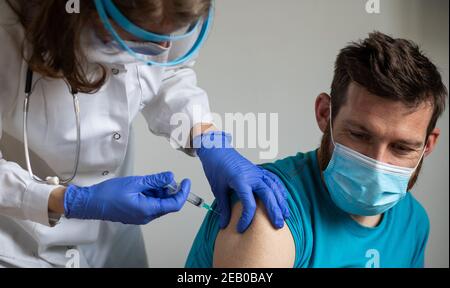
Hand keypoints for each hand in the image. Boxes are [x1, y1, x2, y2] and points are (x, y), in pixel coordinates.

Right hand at [64, 172, 189, 224]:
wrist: (91, 203)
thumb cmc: (109, 193)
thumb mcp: (135, 182)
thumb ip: (155, 181)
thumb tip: (170, 176)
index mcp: (148, 210)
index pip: (174, 204)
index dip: (183, 193)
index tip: (186, 181)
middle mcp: (147, 216)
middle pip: (167, 204)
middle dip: (170, 190)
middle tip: (164, 177)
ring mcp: (141, 216)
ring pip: (159, 203)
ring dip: (160, 191)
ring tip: (150, 181)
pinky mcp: (136, 214)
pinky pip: (150, 204)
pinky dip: (152, 194)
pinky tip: (145, 186)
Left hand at [194, 131, 289, 232]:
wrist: (217, 150)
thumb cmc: (216, 168)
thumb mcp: (217, 189)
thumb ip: (223, 207)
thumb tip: (224, 225)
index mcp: (240, 181)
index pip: (249, 204)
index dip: (246, 218)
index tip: (242, 228)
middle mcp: (252, 176)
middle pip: (268, 195)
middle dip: (274, 211)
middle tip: (278, 225)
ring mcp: (257, 172)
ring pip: (274, 187)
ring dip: (280, 201)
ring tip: (285, 215)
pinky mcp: (259, 170)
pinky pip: (273, 179)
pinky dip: (280, 189)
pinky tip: (283, 198)